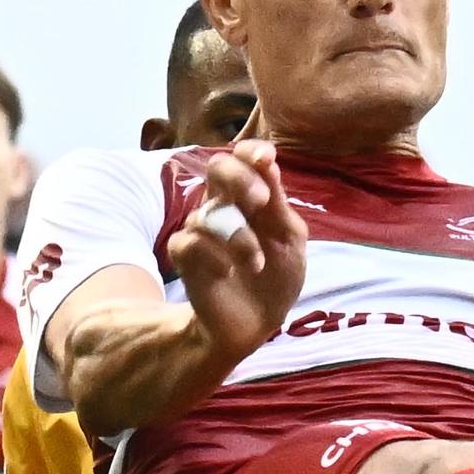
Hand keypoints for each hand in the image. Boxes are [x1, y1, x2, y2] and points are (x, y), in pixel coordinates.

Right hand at [168, 140, 307, 364]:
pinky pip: (191, 242)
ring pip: (209, 212)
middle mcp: (223, 205)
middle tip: (261, 200)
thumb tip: (269, 159)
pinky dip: (214, 256)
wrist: (257, 322)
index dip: (251, 151)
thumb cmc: (277, 275)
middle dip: (239, 178)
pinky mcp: (185, 256)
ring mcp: (202, 229)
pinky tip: (228, 272)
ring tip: (257, 264)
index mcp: (251, 197)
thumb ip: (278, 203)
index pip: (243, 159)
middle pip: (217, 168)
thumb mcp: (288, 239)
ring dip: (239, 238)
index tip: (266, 158)